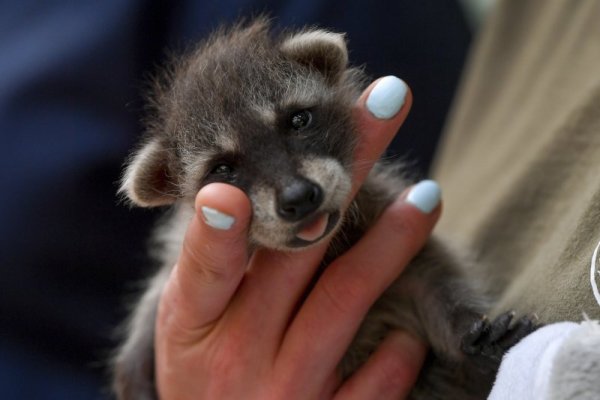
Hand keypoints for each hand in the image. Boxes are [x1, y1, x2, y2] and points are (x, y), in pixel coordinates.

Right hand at [155, 77, 440, 398]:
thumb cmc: (204, 369)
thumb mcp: (187, 321)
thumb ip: (210, 262)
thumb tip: (236, 191)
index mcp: (195, 322)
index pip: (205, 270)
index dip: (217, 231)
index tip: (231, 188)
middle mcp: (241, 354)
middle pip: (296, 255)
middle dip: (341, 177)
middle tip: (382, 109)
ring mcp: (290, 391)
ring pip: (343, 304)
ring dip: (390, 244)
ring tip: (427, 194)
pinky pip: (377, 380)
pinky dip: (400, 344)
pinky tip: (415, 310)